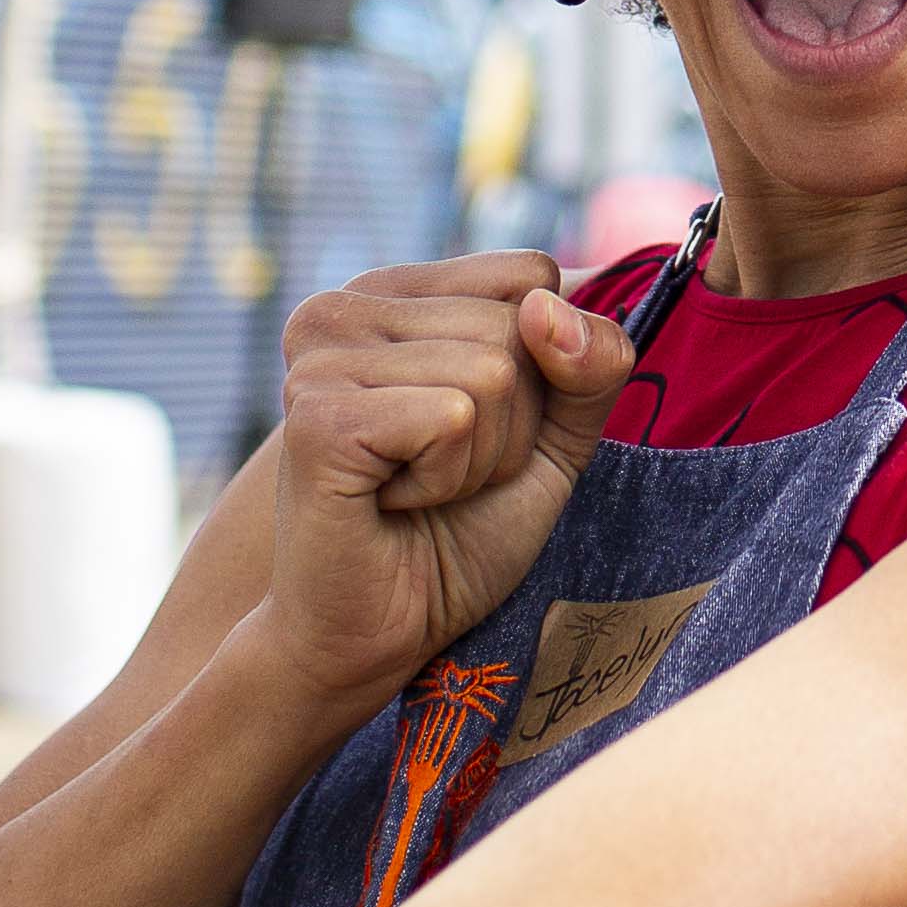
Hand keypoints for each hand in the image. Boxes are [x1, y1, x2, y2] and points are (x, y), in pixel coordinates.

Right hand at [265, 260, 636, 729]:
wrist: (379, 632)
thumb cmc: (459, 532)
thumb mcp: (555, 436)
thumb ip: (588, 362)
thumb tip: (546, 310)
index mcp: (392, 292)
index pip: (531, 274)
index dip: (539, 368)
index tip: (472, 427)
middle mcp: (342, 307)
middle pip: (518, 327)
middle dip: (512, 424)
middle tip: (442, 473)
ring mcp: (322, 358)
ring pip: (494, 372)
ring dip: (480, 458)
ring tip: (416, 490)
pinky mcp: (318, 417)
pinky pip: (454, 418)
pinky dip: (449, 479)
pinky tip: (394, 502)